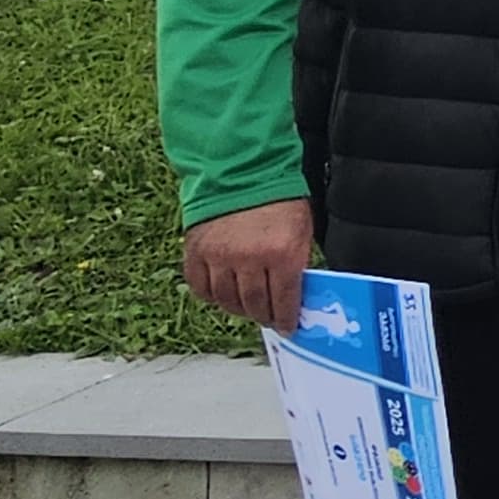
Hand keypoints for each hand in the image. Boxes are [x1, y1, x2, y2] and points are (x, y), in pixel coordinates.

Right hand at [181, 197, 314, 332]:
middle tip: (269, 317)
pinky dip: (213, 296)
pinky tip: (225, 293)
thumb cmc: (278, 199)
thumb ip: (298, 263)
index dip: (287, 318)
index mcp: (281, 252)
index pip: (284, 300)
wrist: (242, 172)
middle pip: (255, 305)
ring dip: (240, 309)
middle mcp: (249, 258)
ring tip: (248, 306)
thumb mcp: (302, 230)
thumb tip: (297, 295)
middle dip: (265, 315)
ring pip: (228, 301)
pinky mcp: (196, 252)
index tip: (288, 326)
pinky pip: (202, 289)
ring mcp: (219, 257)